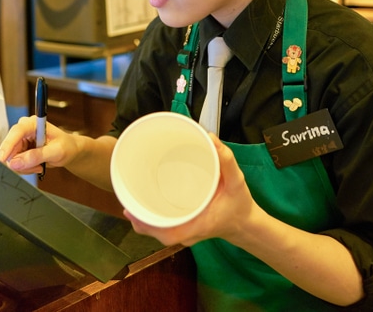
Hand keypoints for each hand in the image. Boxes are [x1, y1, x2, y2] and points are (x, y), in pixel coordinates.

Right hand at [0, 115, 74, 174]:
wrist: (69, 150)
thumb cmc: (66, 146)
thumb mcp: (56, 151)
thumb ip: (37, 156)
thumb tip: (16, 162)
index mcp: (33, 123)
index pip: (16, 132)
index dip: (7, 146)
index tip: (1, 159)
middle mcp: (23, 130)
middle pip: (11, 149)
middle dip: (22, 163)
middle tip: (37, 166)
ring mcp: (20, 140)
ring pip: (12, 159)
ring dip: (25, 167)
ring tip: (40, 165)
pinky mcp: (20, 149)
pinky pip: (15, 163)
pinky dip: (25, 168)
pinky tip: (37, 165)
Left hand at [123, 134, 257, 246]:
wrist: (245, 223)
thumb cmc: (240, 204)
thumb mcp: (237, 181)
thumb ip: (227, 161)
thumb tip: (210, 138)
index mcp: (199, 225)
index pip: (169, 234)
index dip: (148, 226)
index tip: (133, 213)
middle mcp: (189, 232)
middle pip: (158, 233)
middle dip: (140, 221)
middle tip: (127, 201)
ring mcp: (186, 232)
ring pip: (159, 232)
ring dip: (144, 220)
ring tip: (130, 203)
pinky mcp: (186, 228)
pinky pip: (165, 228)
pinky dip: (152, 220)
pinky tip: (144, 207)